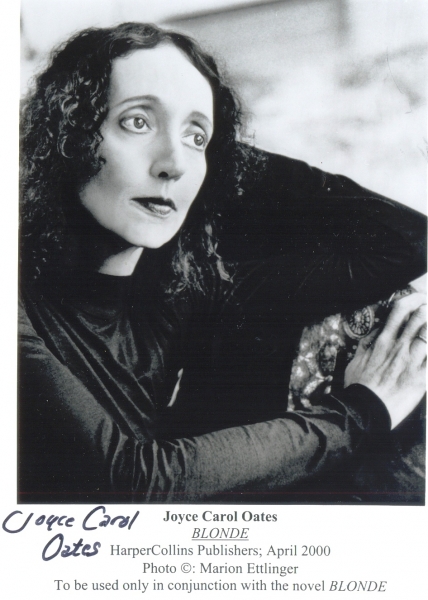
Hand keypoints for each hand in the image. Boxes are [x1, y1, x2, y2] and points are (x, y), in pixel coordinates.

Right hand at [344, 293, 425, 428]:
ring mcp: (413, 362)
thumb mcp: (356, 360)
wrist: (365, 411)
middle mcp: (400, 348)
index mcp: (383, 342)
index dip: (412, 300)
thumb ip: (366, 344)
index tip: (418, 298)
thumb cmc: (359, 387)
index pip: (400, 311)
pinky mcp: (422, 379)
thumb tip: (375, 332)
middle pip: (420, 318)